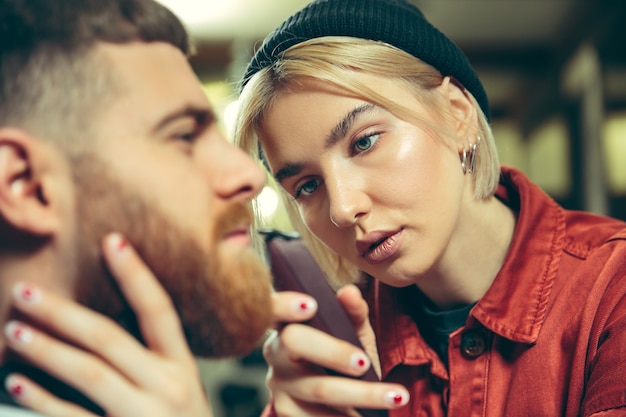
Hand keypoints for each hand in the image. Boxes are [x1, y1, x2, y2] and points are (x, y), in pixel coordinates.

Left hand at [3, 233, 212, 416]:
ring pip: (90, 372)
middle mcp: (169, 386)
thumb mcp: (180, 392)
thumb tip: (101, 328)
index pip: (159, 310)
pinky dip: (42, 399)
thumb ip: (152, 363)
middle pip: (110, 338)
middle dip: (64, 313)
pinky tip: (16, 384)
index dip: (136, 274)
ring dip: (47, 349)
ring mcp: (145, 415)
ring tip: (14, 330)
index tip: (111, 240)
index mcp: (183, 368)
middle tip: (25, 292)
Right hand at [265, 286, 408, 416]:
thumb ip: (354, 312)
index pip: (274, 307)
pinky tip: (373, 415)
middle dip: (333, 352)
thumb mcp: (352, 332)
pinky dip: (350, 416)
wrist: (340, 401)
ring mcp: (280, 386)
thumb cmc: (345, 357)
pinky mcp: (287, 413)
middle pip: (296, 343)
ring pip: (319, 388)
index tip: (311, 305)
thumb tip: (350, 292)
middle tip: (364, 362)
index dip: (285, 304)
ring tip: (394, 394)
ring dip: (362, 394)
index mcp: (287, 323)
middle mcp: (276, 352)